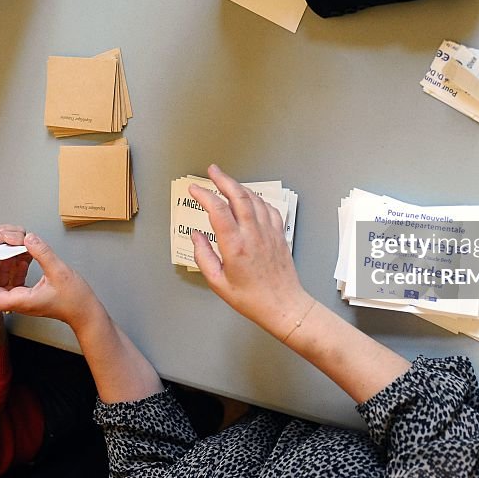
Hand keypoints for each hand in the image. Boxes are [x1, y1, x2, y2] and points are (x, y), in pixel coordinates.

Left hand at [0, 226, 98, 329]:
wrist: (85, 311)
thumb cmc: (74, 299)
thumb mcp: (59, 272)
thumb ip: (42, 253)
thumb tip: (28, 239)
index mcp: (22, 300)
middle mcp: (19, 300)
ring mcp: (23, 296)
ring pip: (4, 278)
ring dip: (3, 260)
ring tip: (8, 243)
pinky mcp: (29, 291)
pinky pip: (15, 276)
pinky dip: (15, 262)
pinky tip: (23, 251)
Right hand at [189, 164, 311, 339]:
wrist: (284, 306)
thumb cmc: (252, 299)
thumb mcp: (218, 283)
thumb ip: (203, 256)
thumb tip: (196, 236)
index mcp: (235, 246)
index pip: (218, 210)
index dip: (204, 195)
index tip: (194, 189)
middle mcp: (253, 234)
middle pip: (238, 196)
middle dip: (223, 179)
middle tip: (212, 170)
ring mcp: (268, 232)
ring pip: (254, 199)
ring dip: (239, 186)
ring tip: (227, 181)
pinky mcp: (278, 234)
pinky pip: (268, 208)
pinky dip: (256, 199)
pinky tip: (250, 199)